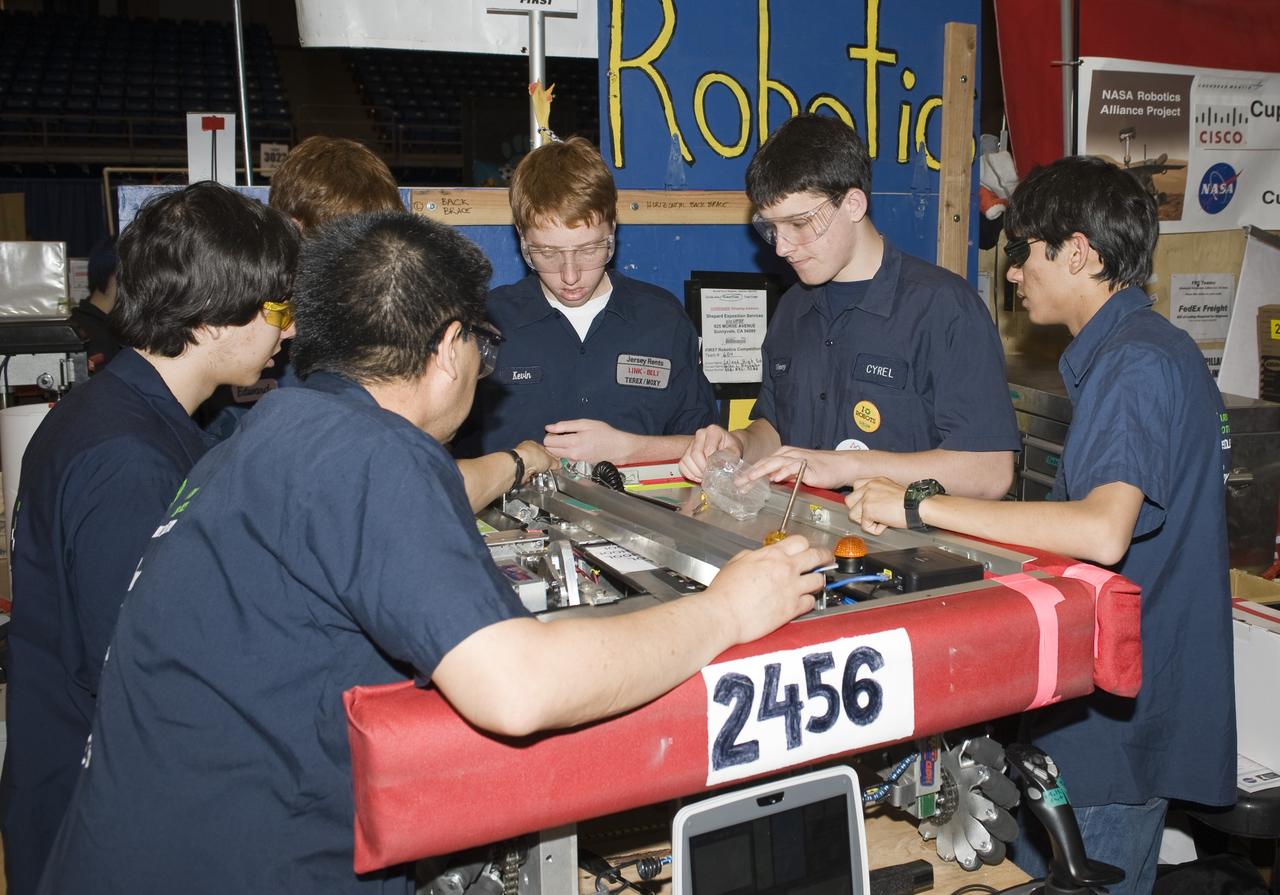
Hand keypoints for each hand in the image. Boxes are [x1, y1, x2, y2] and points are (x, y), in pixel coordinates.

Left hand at [513, 440, 554, 483]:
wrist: (520, 466)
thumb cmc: (532, 456)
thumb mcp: (549, 459)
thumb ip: (555, 462)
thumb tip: (559, 465)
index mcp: (533, 444)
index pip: (545, 451)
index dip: (551, 457)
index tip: (557, 463)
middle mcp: (525, 451)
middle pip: (538, 460)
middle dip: (544, 466)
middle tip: (550, 470)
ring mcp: (521, 461)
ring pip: (532, 468)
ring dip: (537, 472)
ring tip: (542, 474)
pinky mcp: (518, 470)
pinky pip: (527, 475)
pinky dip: (531, 477)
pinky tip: (534, 477)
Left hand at [543, 419, 630, 463]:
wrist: (618, 448)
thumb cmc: (605, 434)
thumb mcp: (585, 424)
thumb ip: (565, 425)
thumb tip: (549, 428)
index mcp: (572, 442)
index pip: (548, 442)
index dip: (550, 434)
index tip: (557, 431)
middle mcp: (571, 454)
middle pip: (550, 450)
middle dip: (552, 442)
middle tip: (562, 435)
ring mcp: (575, 461)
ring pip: (557, 455)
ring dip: (558, 448)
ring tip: (570, 440)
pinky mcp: (578, 464)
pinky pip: (565, 458)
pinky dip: (566, 452)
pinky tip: (576, 446)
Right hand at [678, 425, 743, 482]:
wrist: (728, 447)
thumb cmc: (731, 448)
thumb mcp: (735, 451)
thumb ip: (729, 457)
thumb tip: (719, 467)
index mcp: (713, 430)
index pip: (708, 450)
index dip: (712, 463)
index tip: (718, 471)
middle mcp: (700, 434)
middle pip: (695, 454)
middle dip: (703, 469)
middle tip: (711, 477)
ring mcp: (691, 443)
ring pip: (686, 460)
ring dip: (696, 473)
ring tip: (706, 477)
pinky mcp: (686, 452)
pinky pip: (682, 465)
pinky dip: (690, 474)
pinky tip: (700, 476)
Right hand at [707, 535, 824, 644]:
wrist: (724, 614)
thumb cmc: (725, 592)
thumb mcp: (736, 562)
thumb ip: (754, 556)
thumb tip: (760, 556)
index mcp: (772, 555)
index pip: (800, 542)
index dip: (805, 545)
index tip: (806, 549)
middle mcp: (786, 569)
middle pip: (817, 556)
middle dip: (824, 556)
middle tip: (826, 559)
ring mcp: (792, 589)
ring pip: (819, 580)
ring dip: (818, 580)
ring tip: (816, 582)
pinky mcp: (792, 608)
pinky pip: (811, 602)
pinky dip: (809, 601)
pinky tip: (803, 601)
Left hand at [744, 447, 861, 488]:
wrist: (842, 466)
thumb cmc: (822, 470)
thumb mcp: (798, 473)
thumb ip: (784, 475)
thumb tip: (771, 480)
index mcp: (784, 456)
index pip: (763, 464)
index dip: (749, 474)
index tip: (738, 484)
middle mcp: (789, 454)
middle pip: (765, 463)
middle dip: (750, 474)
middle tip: (738, 483)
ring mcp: (798, 459)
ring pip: (775, 463)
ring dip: (761, 472)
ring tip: (749, 480)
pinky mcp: (808, 465)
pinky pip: (793, 467)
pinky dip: (783, 472)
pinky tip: (775, 478)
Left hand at [844, 477, 907, 534]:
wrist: (918, 506)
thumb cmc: (910, 502)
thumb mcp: (890, 490)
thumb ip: (878, 493)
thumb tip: (870, 506)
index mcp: (874, 481)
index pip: (856, 486)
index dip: (860, 499)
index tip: (868, 505)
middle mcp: (868, 487)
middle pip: (849, 501)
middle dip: (859, 511)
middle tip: (874, 516)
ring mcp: (867, 498)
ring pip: (853, 515)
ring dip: (866, 521)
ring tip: (881, 520)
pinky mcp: (868, 510)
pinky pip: (864, 526)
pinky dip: (875, 529)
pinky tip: (886, 524)